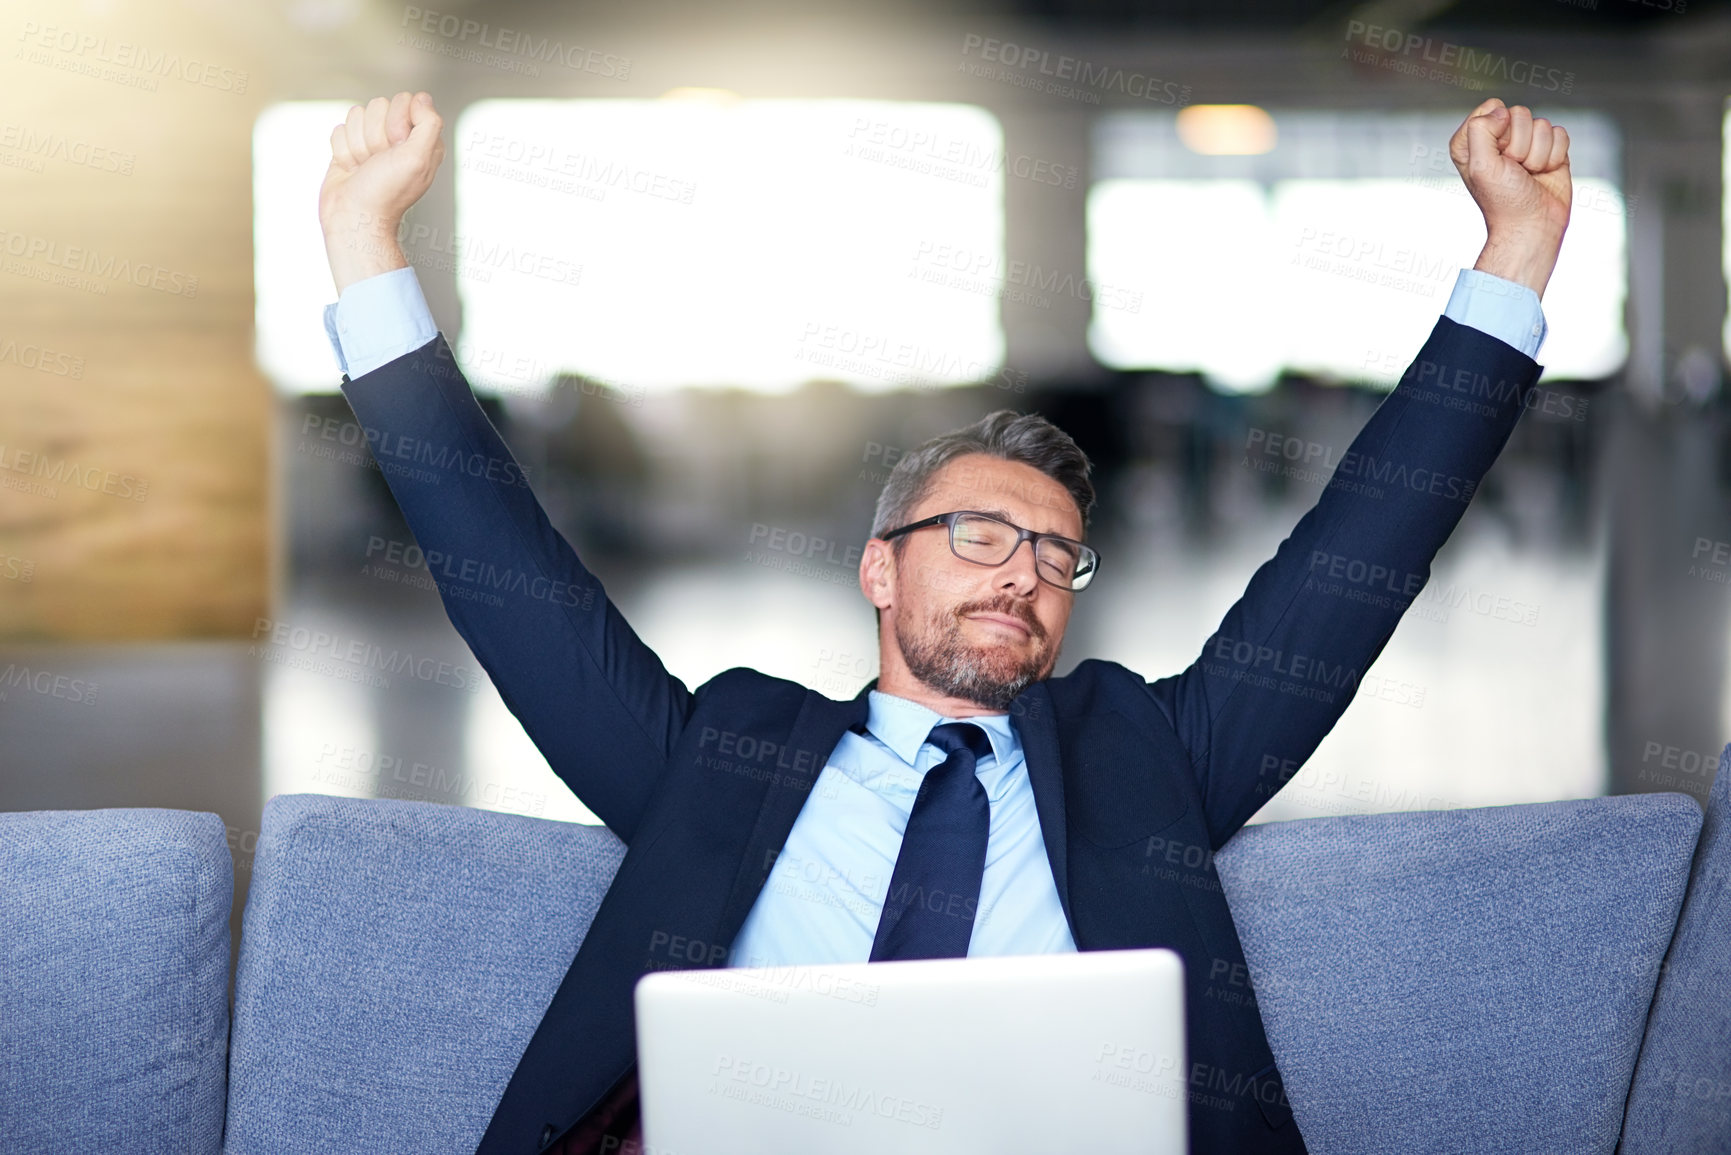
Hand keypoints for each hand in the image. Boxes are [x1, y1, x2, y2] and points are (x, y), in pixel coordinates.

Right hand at [319, 91, 445, 293]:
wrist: (354, 217)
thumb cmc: (387, 192)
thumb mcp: (419, 158)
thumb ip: (429, 123)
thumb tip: (421, 97)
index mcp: (421, 138)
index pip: (405, 100)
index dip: (397, 122)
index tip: (397, 147)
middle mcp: (398, 138)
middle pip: (378, 105)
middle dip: (375, 135)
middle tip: (379, 162)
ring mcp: (372, 142)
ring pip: (356, 115)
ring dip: (358, 144)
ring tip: (366, 167)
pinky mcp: (349, 147)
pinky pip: (339, 129)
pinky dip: (342, 150)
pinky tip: (352, 169)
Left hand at [1447, 98, 1571, 297]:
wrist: (1533, 225)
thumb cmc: (1504, 200)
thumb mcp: (1480, 166)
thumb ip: (1481, 130)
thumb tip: (1502, 110)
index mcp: (1473, 141)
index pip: (1491, 108)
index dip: (1498, 131)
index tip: (1496, 157)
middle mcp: (1498, 139)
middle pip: (1520, 113)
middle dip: (1520, 145)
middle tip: (1514, 171)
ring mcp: (1526, 143)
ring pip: (1542, 124)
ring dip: (1538, 154)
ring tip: (1528, 175)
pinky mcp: (1549, 149)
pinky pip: (1560, 133)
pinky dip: (1555, 155)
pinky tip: (1544, 173)